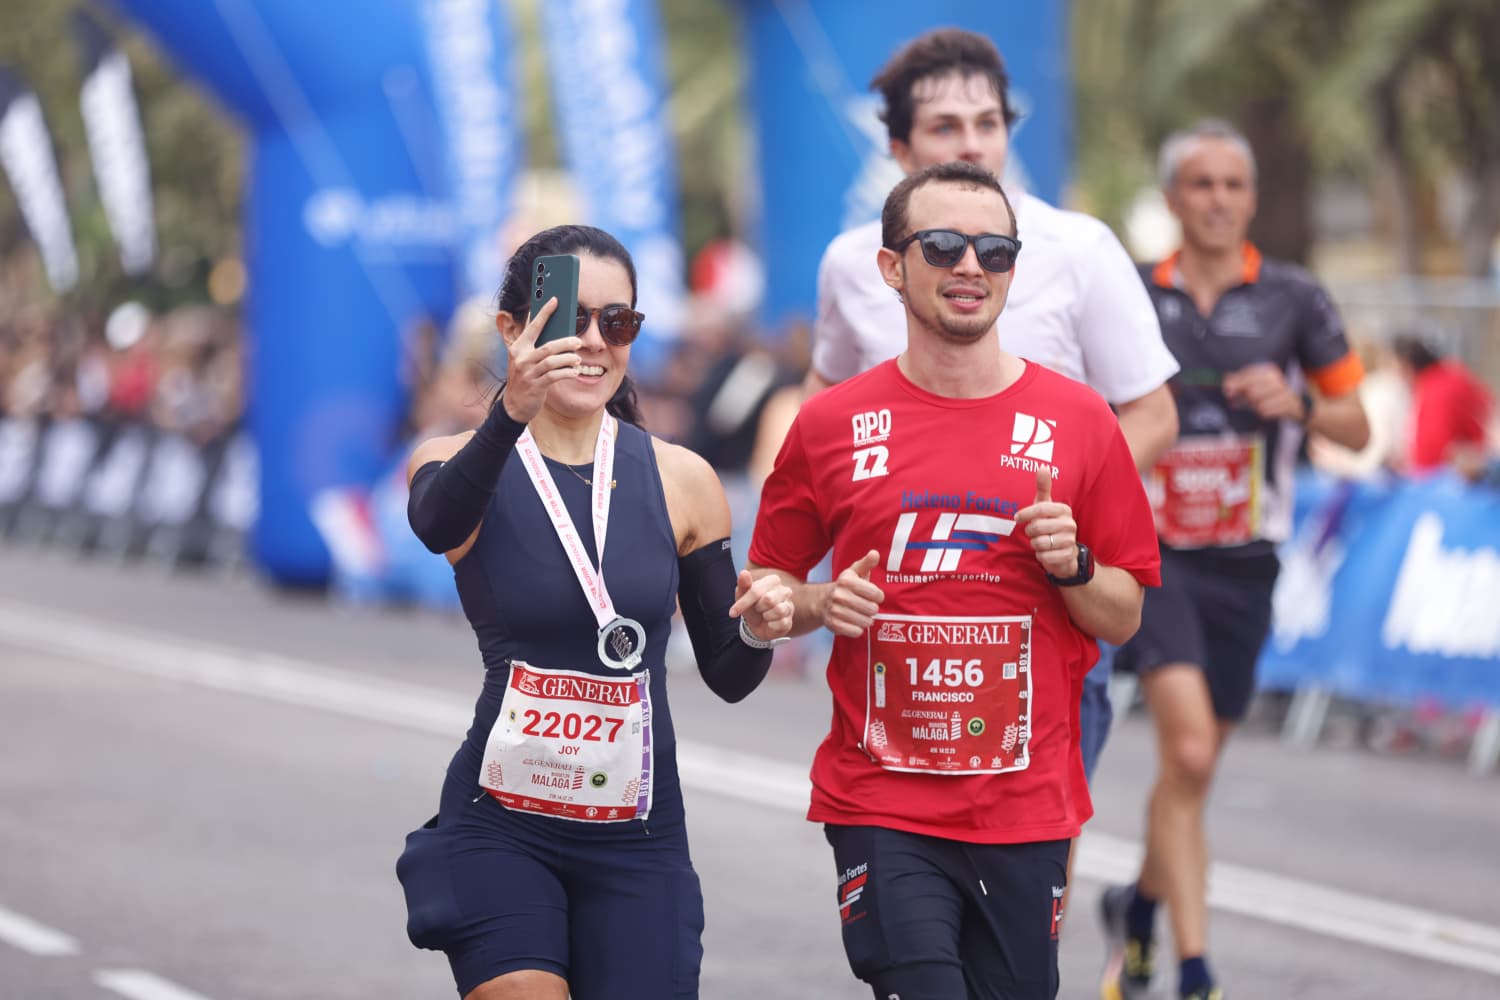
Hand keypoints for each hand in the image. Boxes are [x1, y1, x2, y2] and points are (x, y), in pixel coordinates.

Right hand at [501, 298, 583, 423]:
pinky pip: (554, 376)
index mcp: (518, 347)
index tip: (555, 300)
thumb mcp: (524, 359)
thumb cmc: (525, 377)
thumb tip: (552, 326)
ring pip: (552, 361)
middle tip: (578, 342)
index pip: (533, 326)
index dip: (544, 312)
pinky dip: (567, 372)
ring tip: (578, 359)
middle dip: (566, 342)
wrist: (515, 405)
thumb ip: (534, 344)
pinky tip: (575, 371)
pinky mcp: (535, 386)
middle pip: (548, 346)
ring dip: (569, 359)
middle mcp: (521, 358)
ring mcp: (527, 373)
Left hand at [730, 571, 794, 640]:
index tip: (733, 612)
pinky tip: (770, 623)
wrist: (757, 624)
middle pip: (769, 599)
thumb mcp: (742, 594)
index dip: (743, 603)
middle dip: (758, 607)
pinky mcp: (790, 621)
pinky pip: (781, 623)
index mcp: (773, 580)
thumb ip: (743, 584)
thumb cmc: (750, 605)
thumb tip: (744, 573)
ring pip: (779, 610)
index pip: (757, 591)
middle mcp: (785, 591)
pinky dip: (771, 626)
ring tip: (764, 614)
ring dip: (766, 616)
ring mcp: (789, 606)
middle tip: (757, 608)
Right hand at [822, 550, 884, 637]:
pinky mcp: (833, 624)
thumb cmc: (845, 587)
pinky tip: (854, 623)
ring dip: (866, 620)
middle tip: (865, 606)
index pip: (876, 594)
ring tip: (860, 615)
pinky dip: (858, 629)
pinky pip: (856, 632)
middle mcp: (839, 595)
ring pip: (865, 621)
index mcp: (847, 581)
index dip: (878, 596)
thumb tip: (875, 553)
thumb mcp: (855, 572)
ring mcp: (835, 610)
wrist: (821, 602)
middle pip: (872, 609)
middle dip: (872, 609)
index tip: (872, 595)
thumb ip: (867, 563)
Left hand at [1015, 468, 1078, 577]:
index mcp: (1063, 509)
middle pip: (1037, 527)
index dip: (1025, 514)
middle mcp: (1070, 524)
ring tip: (1041, 542)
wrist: (1065, 551)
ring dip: (1035, 544)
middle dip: (1030, 532)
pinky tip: (1046, 552)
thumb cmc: (1050, 524)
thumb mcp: (1045, 505)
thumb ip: (1043, 487)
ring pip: (1039, 543)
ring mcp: (1070, 540)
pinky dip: (1041, 556)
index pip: (1040, 509)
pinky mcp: (1068, 556)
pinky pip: (1044, 556)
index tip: (1017, 518)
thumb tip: (1043, 466)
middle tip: (1034, 532)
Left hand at [1222, 362, 1303, 421]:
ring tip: (1257, 405)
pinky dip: (1263, 412)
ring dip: (1254, 406)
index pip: (1249, 375)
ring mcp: (1284, 392)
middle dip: (1244, 398)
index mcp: (1268, 371)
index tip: (1226, 389)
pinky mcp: (1289, 405)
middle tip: (1240, 401)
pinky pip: (1266, 411)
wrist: (1297, 405)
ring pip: (1258, 403)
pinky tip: (1267, 410)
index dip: (1236, 382)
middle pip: (1252, 391)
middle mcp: (1277, 379)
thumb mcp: (1256, 384)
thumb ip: (1240, 381)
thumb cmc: (1270, 394)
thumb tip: (1226, 379)